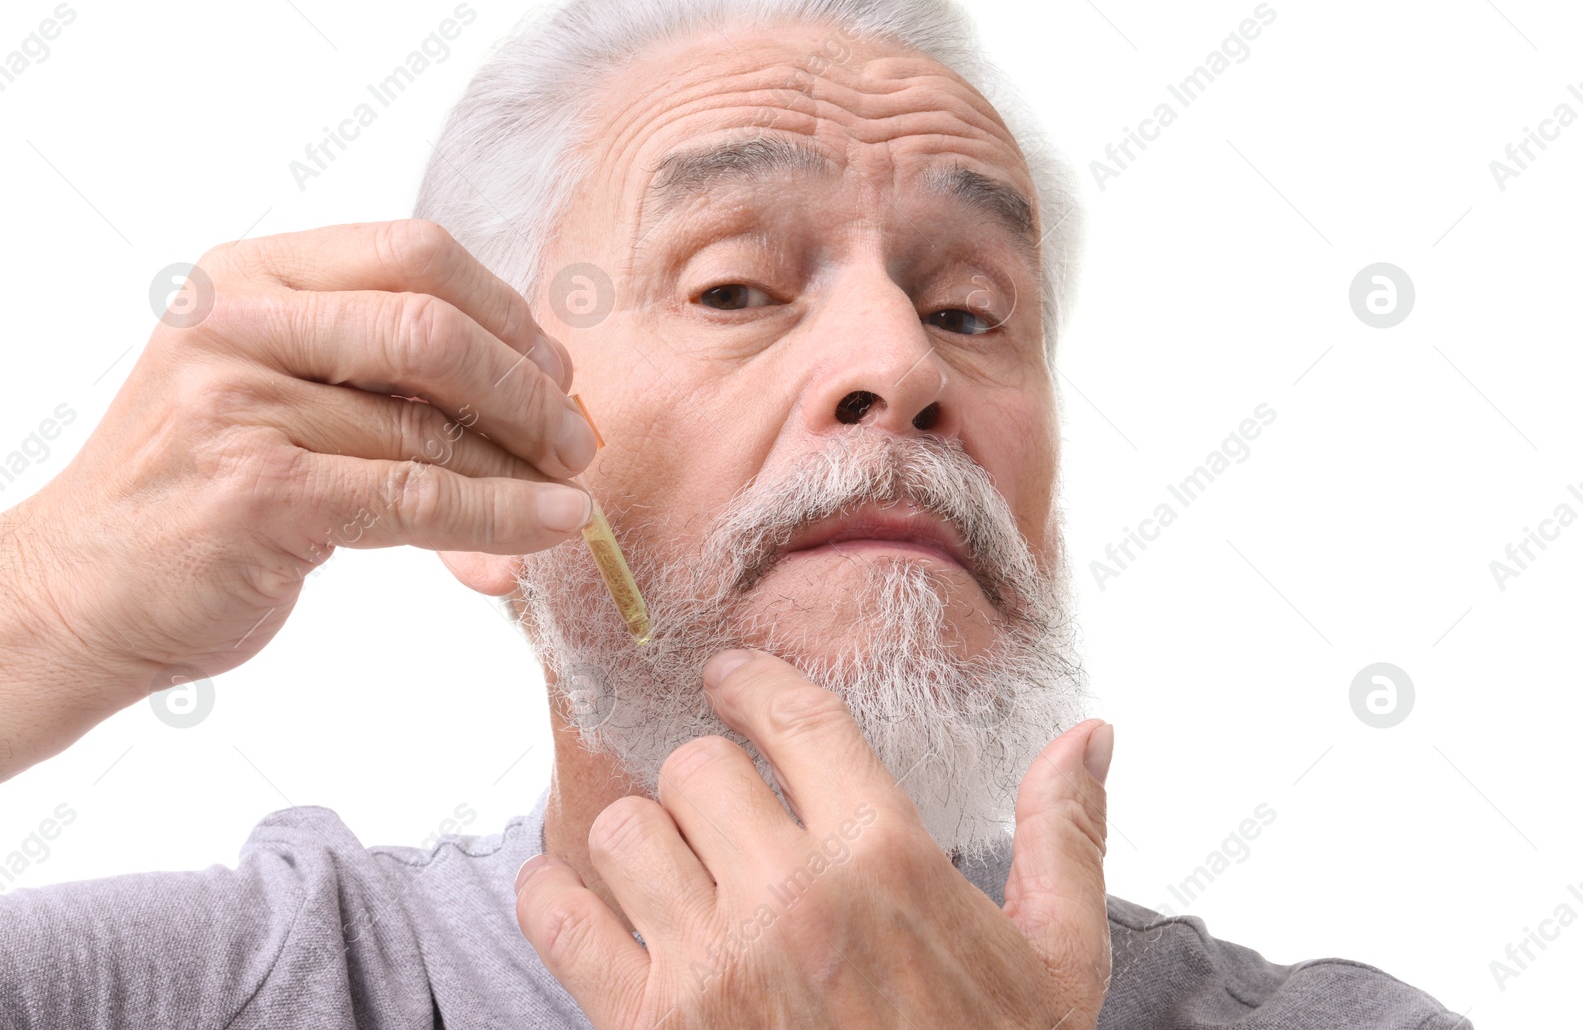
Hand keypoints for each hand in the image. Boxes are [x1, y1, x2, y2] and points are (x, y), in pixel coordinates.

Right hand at [0, 220, 595, 786]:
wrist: (83, 590)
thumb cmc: (201, 491)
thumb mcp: (280, 398)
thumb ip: (388, 382)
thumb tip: (548, 406)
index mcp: (249, 272)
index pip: (416, 252)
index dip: (507, 313)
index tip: (555, 371)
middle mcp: (237, 319)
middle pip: (435, 326)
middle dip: (528, 388)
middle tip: (574, 441)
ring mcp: (238, 402)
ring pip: (431, 427)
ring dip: (522, 468)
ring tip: (567, 497)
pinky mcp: (258, 491)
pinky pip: (417, 497)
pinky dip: (500, 517)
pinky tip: (549, 529)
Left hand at [515, 649, 1112, 1027]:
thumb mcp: (1058, 961)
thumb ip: (1064, 836)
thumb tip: (1088, 735)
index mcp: (887, 858)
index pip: (794, 718)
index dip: (750, 681)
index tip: (727, 676)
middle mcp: (791, 897)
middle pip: (695, 768)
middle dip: (706, 782)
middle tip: (717, 811)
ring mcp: (711, 966)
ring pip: (624, 830)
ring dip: (640, 842)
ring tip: (663, 864)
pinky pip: (560, 920)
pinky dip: (554, 898)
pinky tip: (573, 895)